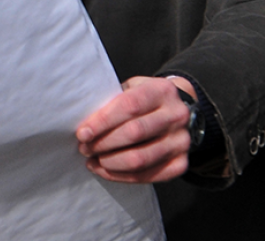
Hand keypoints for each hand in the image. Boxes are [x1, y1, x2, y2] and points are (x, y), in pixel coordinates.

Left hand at [75, 76, 194, 182]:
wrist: (175, 112)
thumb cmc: (145, 100)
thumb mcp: (132, 88)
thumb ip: (113, 100)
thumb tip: (84, 122)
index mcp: (162, 91)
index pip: (130, 106)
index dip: (103, 121)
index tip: (83, 133)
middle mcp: (177, 116)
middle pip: (134, 133)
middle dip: (103, 143)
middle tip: (84, 147)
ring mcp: (181, 141)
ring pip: (140, 159)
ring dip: (110, 162)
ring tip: (92, 160)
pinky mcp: (180, 164)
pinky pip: (147, 176)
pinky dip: (120, 176)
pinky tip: (104, 170)